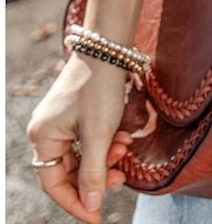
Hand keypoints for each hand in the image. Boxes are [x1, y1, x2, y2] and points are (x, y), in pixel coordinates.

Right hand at [26, 51, 133, 222]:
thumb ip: (93, 172)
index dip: (76, 203)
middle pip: (69, 171)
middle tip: (121, 176)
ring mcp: (59, 121)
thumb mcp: (99, 134)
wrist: (109, 48)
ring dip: (104, 157)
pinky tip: (122, 136)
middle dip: (97, 175)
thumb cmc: (100, 88)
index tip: (97, 218)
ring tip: (124, 148)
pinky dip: (104, 143)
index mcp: (42, 137)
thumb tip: (91, 206)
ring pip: (81, 155)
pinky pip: (87, 139)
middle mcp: (45, 131)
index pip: (54, 184)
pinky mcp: (74, 113)